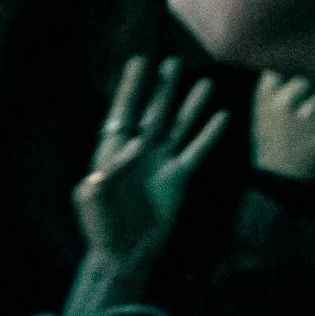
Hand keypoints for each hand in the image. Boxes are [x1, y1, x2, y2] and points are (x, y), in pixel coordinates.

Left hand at [76, 57, 228, 269]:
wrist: (124, 253)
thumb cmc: (101, 227)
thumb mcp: (92, 200)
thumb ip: (105, 172)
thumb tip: (134, 146)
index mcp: (112, 152)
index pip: (122, 114)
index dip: (130, 89)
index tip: (139, 62)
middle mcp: (139, 152)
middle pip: (153, 113)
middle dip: (162, 88)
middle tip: (174, 62)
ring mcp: (161, 163)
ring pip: (178, 127)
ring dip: (190, 106)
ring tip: (205, 83)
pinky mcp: (179, 178)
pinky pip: (196, 151)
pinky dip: (209, 134)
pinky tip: (223, 116)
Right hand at [253, 71, 314, 179]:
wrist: (284, 181)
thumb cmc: (272, 147)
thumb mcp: (262, 117)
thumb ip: (273, 91)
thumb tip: (287, 67)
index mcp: (266, 98)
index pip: (281, 69)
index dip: (290, 76)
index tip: (295, 87)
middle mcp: (286, 102)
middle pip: (308, 79)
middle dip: (312, 90)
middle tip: (311, 107)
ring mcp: (308, 112)